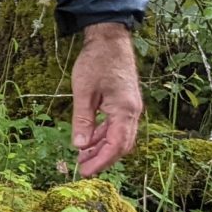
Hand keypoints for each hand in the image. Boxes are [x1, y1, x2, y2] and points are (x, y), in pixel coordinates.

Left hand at [70, 23, 143, 177]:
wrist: (110, 38)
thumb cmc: (96, 61)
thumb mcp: (83, 91)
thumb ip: (82, 120)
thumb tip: (79, 145)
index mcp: (124, 110)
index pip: (116, 146)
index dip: (101, 162)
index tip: (85, 172)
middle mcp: (132, 112)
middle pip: (121, 145)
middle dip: (102, 159)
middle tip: (82, 168)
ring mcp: (130, 107)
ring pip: (119, 136)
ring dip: (102, 148)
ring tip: (82, 157)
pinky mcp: (125, 102)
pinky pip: (117, 126)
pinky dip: (104, 135)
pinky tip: (89, 140)